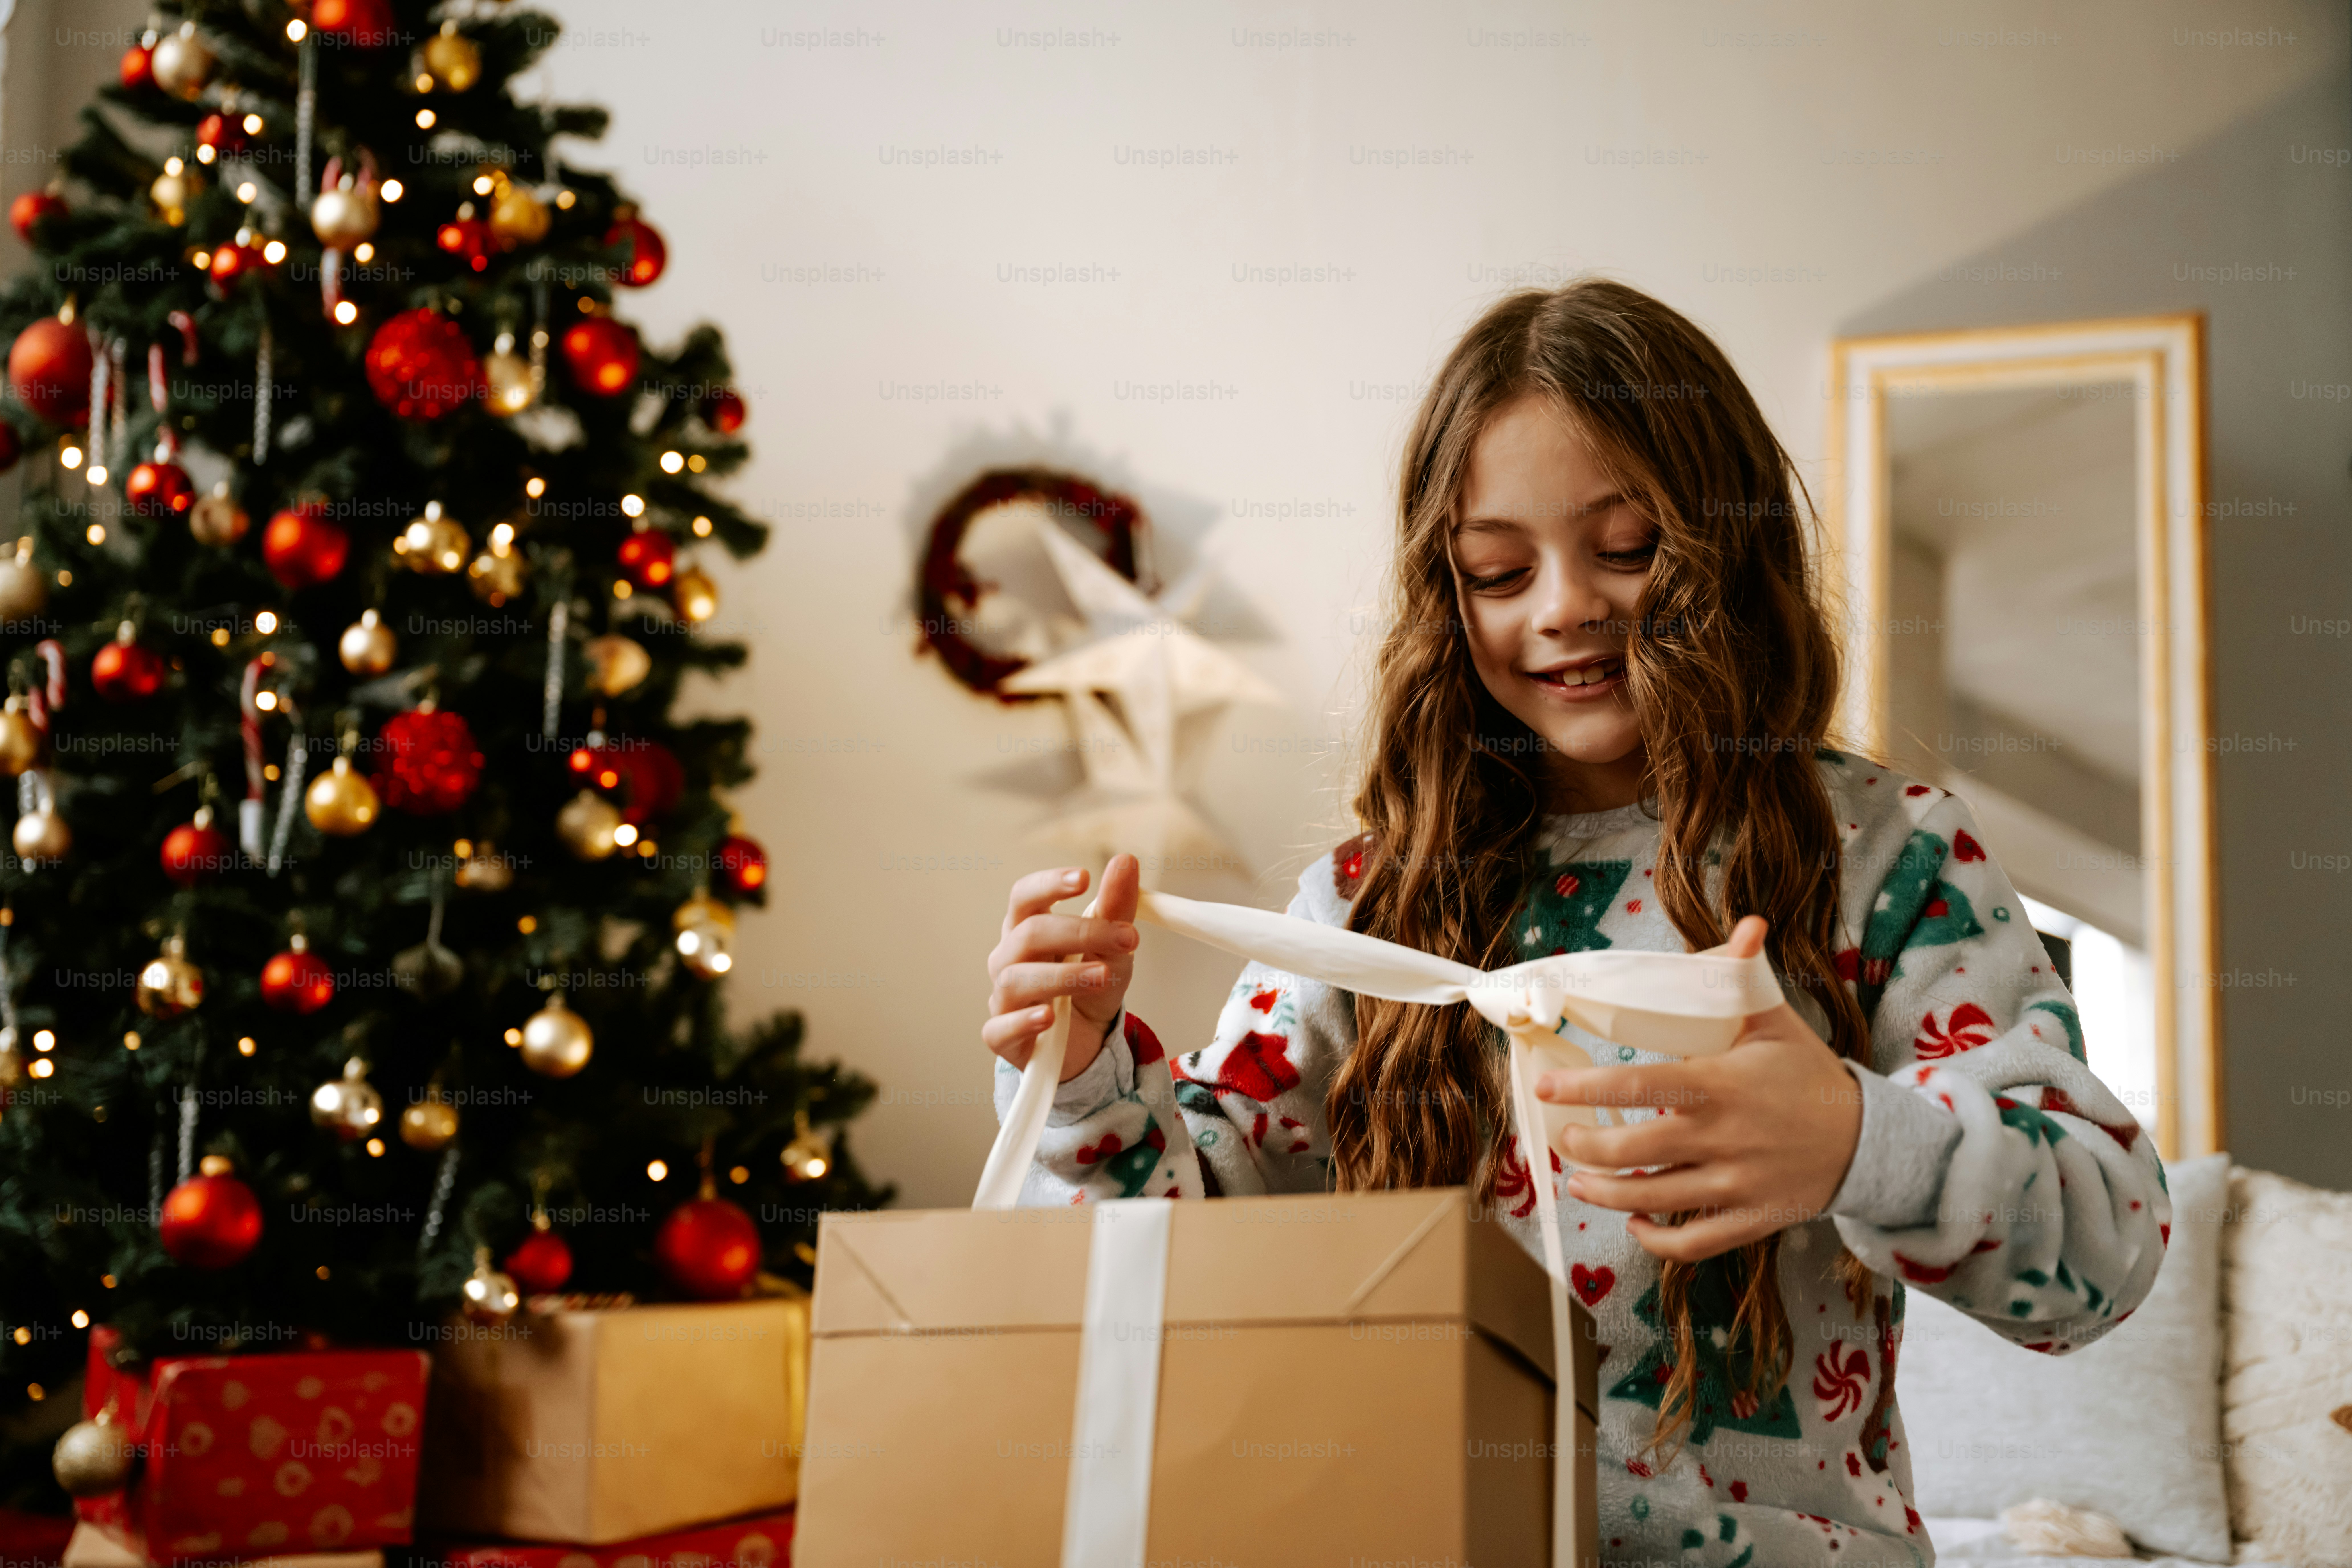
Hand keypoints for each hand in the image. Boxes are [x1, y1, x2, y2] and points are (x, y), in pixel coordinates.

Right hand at [981, 854, 1141, 1082]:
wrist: (1087, 1044)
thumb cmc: (1090, 987)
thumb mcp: (1112, 949)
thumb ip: (1115, 908)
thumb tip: (1126, 860)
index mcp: (1027, 929)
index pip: (1025, 896)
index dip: (1049, 885)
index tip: (1084, 878)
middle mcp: (1008, 959)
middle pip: (1028, 934)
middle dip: (1078, 932)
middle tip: (1126, 938)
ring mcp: (1002, 998)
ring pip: (1016, 979)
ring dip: (1063, 976)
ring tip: (1103, 976)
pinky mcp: (1001, 1036)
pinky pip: (1001, 1028)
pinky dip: (1024, 1022)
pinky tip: (1048, 1019)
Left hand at [1534, 916, 1863, 1262]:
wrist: (1869, 1140)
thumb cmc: (1809, 1075)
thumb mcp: (1778, 1021)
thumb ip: (1746, 979)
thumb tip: (1746, 925)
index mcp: (1721, 1085)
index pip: (1637, 1086)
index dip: (1584, 1089)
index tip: (1545, 1089)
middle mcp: (1723, 1139)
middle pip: (1632, 1152)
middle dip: (1584, 1147)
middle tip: (1564, 1136)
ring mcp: (1736, 1186)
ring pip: (1652, 1202)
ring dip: (1603, 1194)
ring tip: (1579, 1181)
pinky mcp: (1750, 1221)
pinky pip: (1690, 1244)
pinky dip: (1654, 1238)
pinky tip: (1635, 1219)